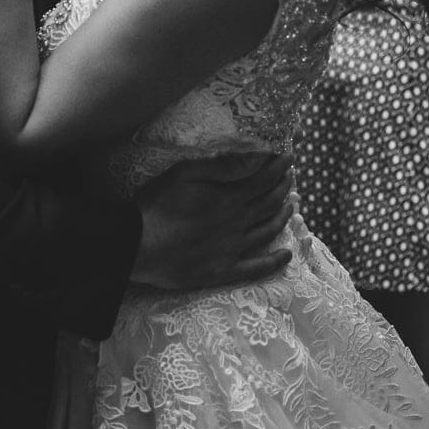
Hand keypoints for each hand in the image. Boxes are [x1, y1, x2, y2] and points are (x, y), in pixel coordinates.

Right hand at [132, 152, 294, 289]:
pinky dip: (275, 262)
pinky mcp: (224, 271)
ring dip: (283, 217)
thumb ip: (223, 167)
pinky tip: (286, 256)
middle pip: (269, 203)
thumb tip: (257, 159)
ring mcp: (233, 248)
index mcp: (228, 197)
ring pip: (268, 231)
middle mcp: (237, 222)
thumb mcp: (184, 173)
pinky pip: (257, 268)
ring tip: (291, 206)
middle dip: (283, 187)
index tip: (288, 157)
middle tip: (291, 177)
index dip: (278, 168)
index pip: (263, 179)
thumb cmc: (156, 204)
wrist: (137, 245)